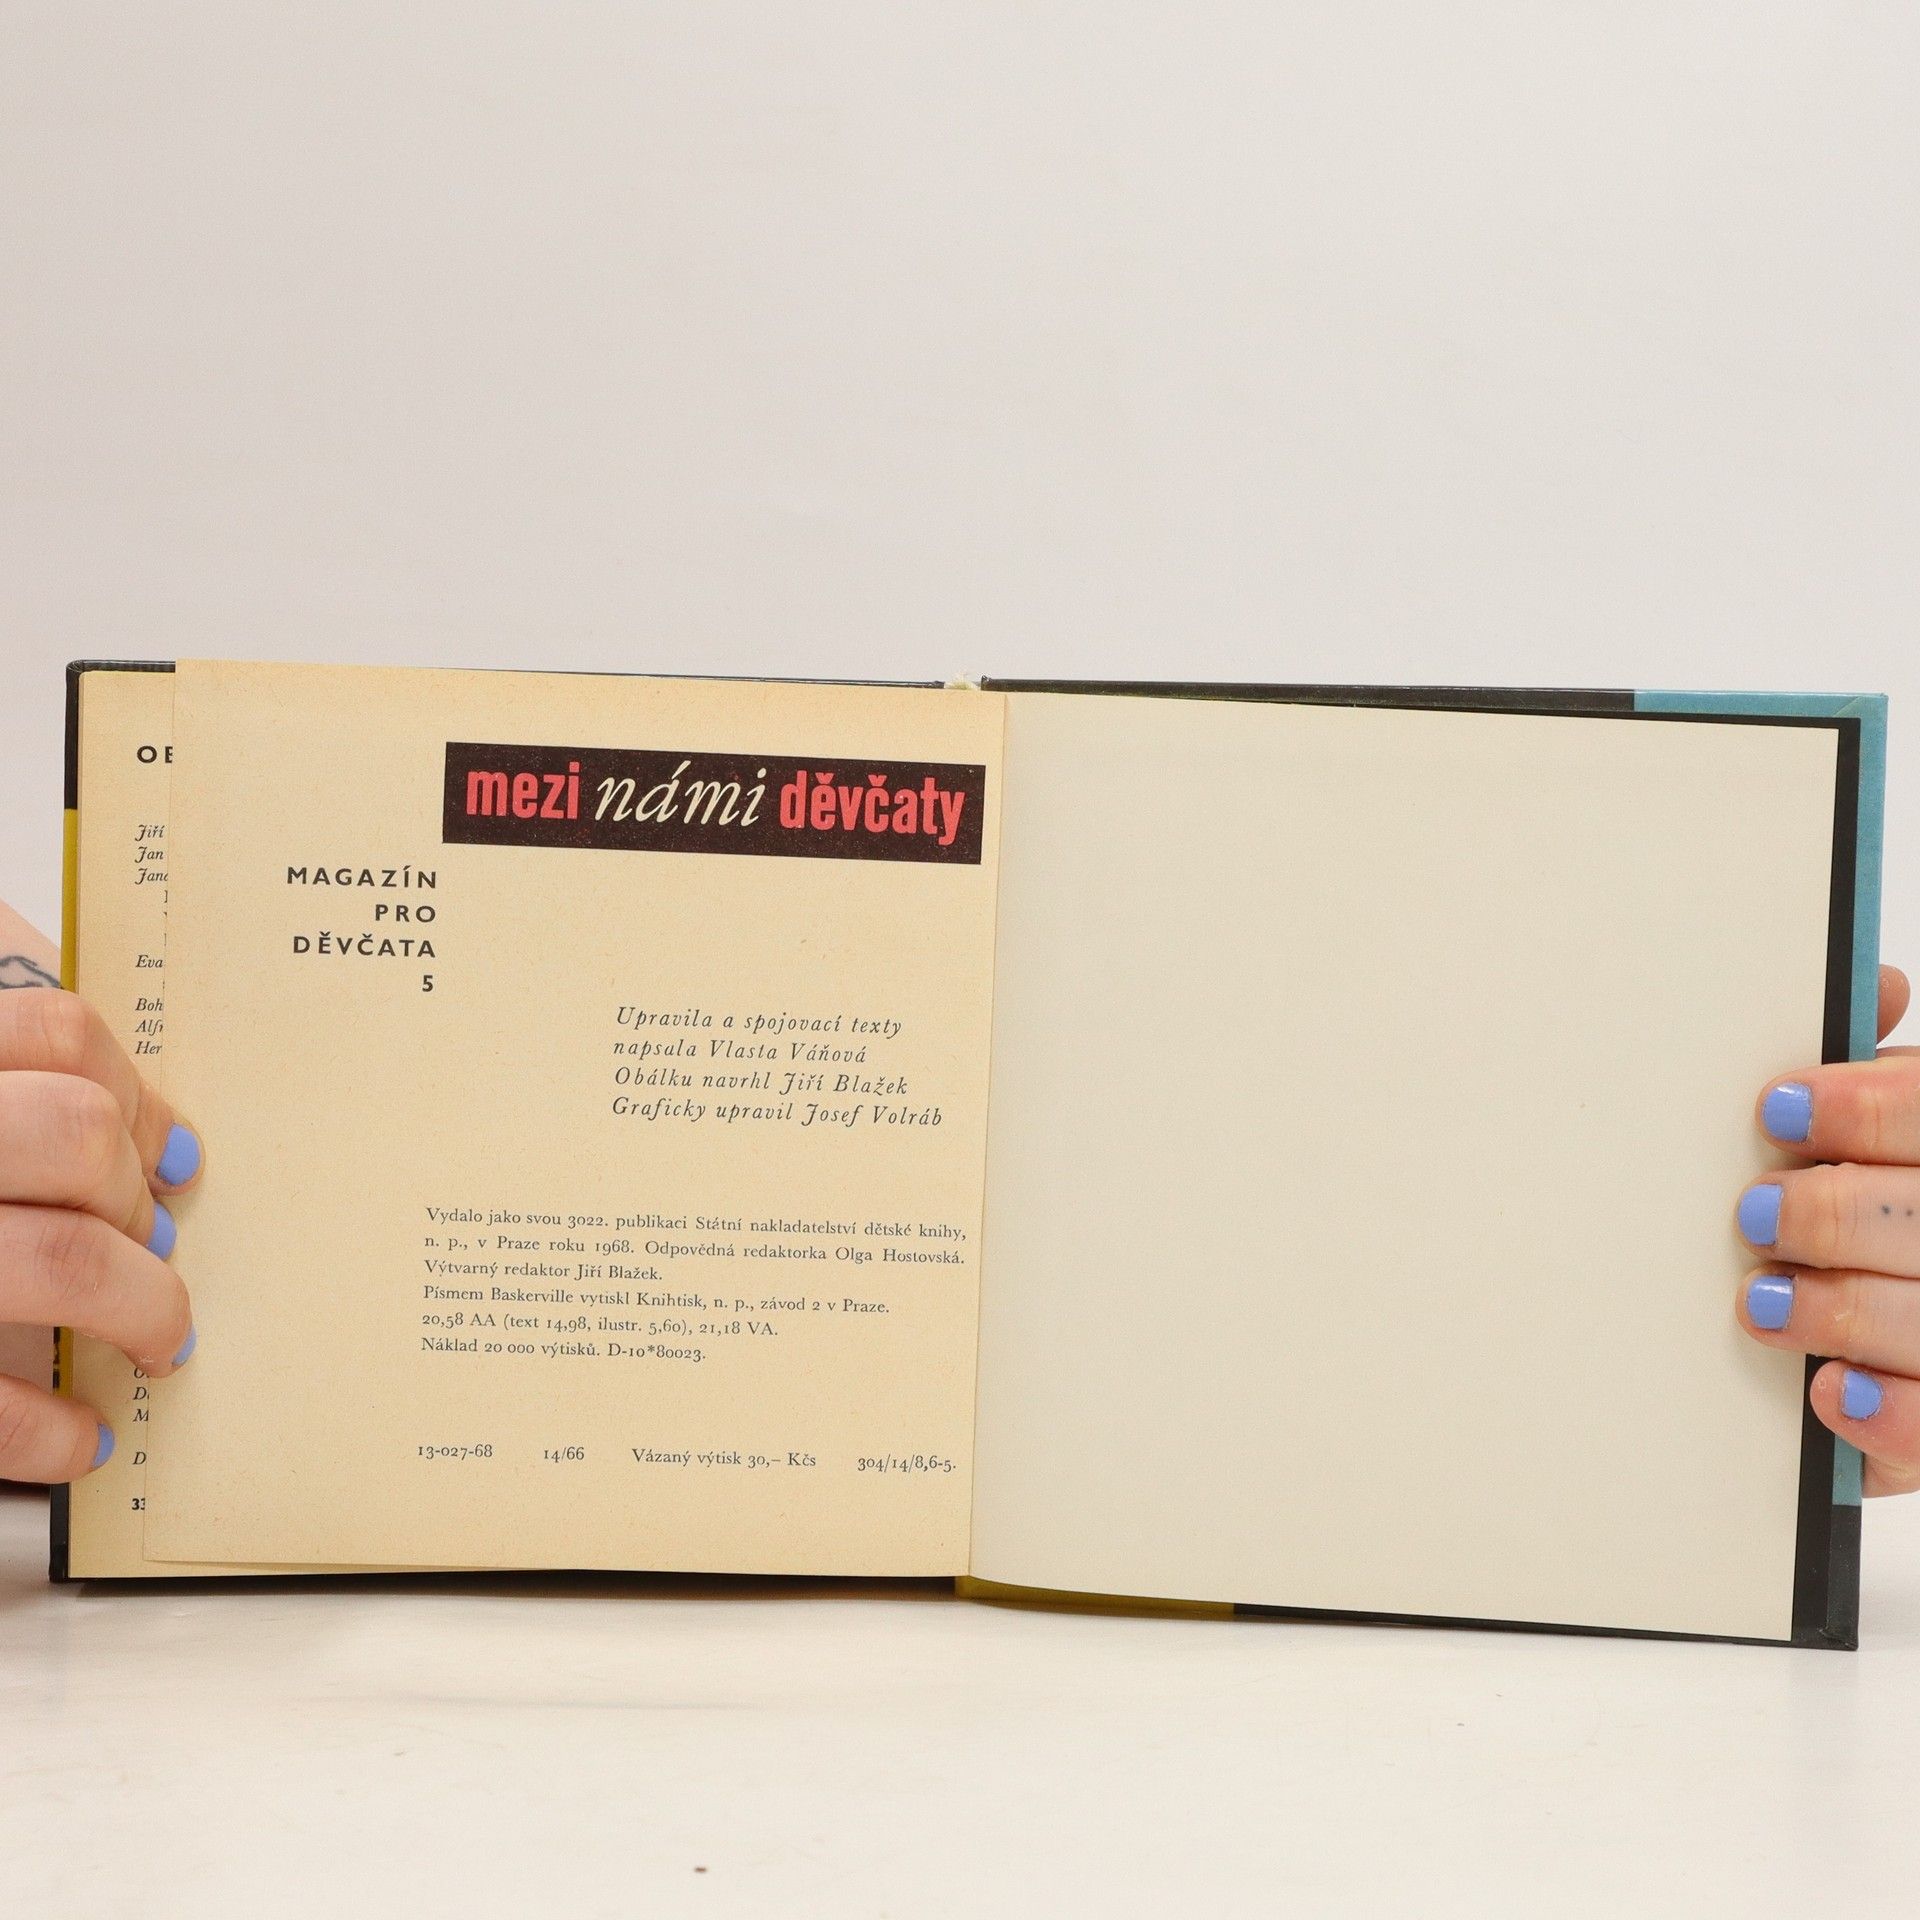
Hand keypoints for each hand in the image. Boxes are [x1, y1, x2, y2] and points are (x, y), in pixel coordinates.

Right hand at [0, 952, 200, 1481]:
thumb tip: (137, 1136)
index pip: (54, 1032)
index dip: (131, 1093)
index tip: (163, 1153)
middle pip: (74, 1136)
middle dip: (137, 1199)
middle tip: (154, 1242)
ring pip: (64, 1259)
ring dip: (142, 1307)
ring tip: (158, 1340)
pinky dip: (50, 1428)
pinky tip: (77, 1437)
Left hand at [1738, 963, 1919, 1492]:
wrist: (1912, 1320)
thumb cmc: (1902, 1202)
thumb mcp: (1907, 1131)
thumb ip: (1887, 1080)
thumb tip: (1875, 981)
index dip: (1869, 1111)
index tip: (1780, 1109)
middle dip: (1831, 1213)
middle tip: (1755, 1213)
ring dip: (1837, 1310)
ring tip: (1763, 1299)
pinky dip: (1886, 1414)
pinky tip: (1829, 1392)